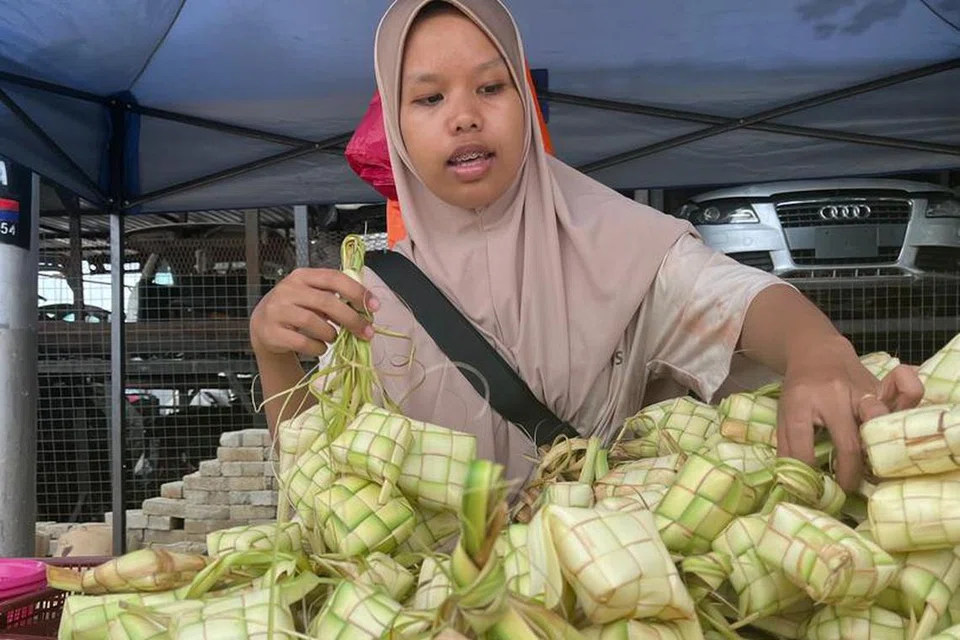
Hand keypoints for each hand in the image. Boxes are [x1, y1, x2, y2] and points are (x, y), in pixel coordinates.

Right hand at [250, 267, 378, 357]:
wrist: (263, 325)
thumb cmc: (295, 308)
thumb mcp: (312, 296)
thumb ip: (335, 297)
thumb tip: (367, 310)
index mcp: (303, 276)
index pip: (334, 278)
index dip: (356, 291)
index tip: (374, 306)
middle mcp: (288, 289)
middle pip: (327, 302)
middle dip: (351, 319)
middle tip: (366, 332)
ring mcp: (278, 310)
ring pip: (313, 322)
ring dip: (331, 334)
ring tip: (334, 337)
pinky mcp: (272, 332)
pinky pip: (302, 342)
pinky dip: (317, 347)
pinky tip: (321, 347)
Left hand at [776, 336, 923, 491]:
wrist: (818, 352)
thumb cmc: (800, 390)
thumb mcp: (784, 413)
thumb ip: (787, 445)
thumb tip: (794, 482)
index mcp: (801, 403)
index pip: (803, 445)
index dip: (807, 472)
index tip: (813, 490)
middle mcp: (833, 397)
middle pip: (848, 442)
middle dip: (849, 474)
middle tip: (846, 489)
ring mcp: (859, 391)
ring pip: (878, 420)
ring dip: (878, 448)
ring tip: (872, 466)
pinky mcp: (879, 389)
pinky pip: (901, 399)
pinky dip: (902, 415)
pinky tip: (894, 432)